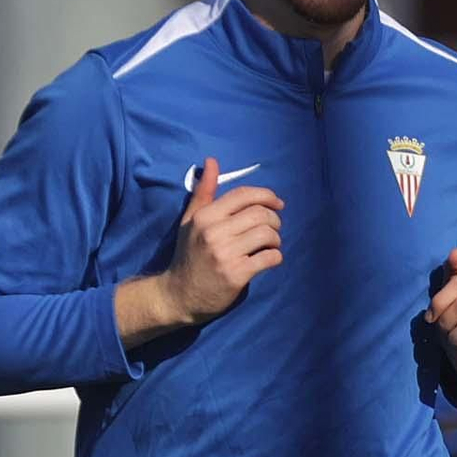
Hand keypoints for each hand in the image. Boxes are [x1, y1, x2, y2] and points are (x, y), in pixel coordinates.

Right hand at [160, 157, 283, 327]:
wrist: (179, 295)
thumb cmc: (188, 255)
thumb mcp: (190, 221)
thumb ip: (204, 192)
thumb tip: (212, 161)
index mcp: (205, 216)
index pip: (243, 195)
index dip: (266, 195)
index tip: (278, 203)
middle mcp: (214, 232)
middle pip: (260, 214)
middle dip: (275, 220)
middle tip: (273, 228)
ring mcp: (225, 254)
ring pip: (267, 234)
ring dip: (276, 239)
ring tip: (271, 244)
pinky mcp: (236, 274)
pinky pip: (268, 257)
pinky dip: (275, 257)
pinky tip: (269, 259)